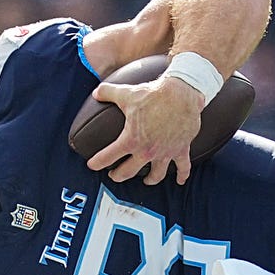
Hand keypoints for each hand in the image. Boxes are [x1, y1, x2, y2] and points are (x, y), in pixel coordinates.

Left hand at [88, 76, 202, 184]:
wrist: (181, 94)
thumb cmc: (154, 95)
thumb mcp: (126, 93)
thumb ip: (108, 93)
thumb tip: (96, 93)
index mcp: (131, 139)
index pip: (109, 156)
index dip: (98, 162)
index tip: (92, 165)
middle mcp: (147, 151)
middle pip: (129, 171)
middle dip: (119, 175)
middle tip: (114, 175)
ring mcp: (165, 152)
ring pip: (156, 175)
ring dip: (150, 180)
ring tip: (146, 181)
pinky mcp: (180, 149)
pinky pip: (183, 167)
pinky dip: (182, 175)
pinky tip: (180, 180)